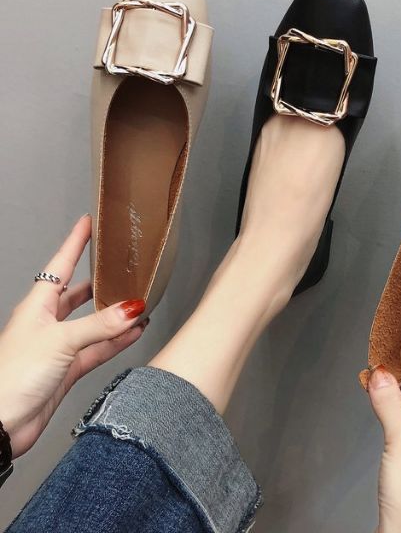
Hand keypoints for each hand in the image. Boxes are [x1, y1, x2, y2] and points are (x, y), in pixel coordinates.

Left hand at [0, 215, 147, 457]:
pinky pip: (98, 349)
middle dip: (101, 283)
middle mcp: (47, 323)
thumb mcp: (60, 341)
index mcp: (37, 306)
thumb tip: (131, 309)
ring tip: (139, 305)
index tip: (87, 224)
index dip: (75, 243)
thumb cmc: (12, 377)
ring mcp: (58, 347)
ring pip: (93, 324)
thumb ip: (99, 325)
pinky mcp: (67, 370)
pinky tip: (134, 333)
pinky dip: (117, 341)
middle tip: (122, 269)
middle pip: (78, 295)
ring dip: (116, 317)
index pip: (60, 265)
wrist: (1, 424)